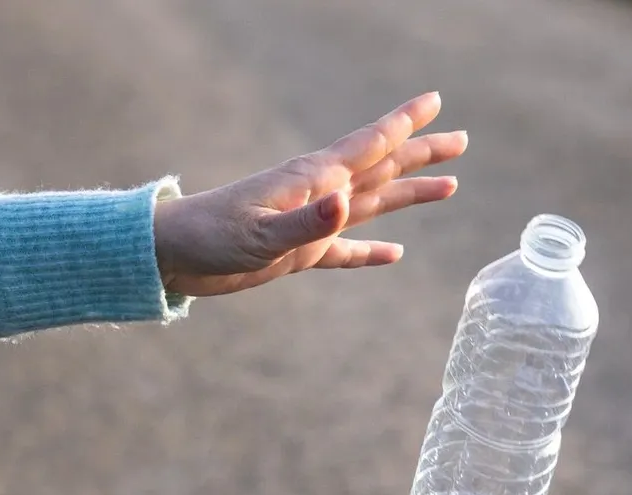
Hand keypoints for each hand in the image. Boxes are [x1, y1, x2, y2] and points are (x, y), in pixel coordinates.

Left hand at [152, 92, 466, 297]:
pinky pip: (345, 251)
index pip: (368, 146)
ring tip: (449, 186)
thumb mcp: (259, 235)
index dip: (403, 125)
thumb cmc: (208, 238)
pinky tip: (395, 254)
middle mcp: (317, 196)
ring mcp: (309, 224)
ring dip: (408, 195)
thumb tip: (348, 204)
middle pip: (381, 168)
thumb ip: (306, 222)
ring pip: (372, 205)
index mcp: (311, 180)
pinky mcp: (296, 253)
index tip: (435, 101)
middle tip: (461, 139)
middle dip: (420, 154)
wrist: (170, 256)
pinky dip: (370, 252)